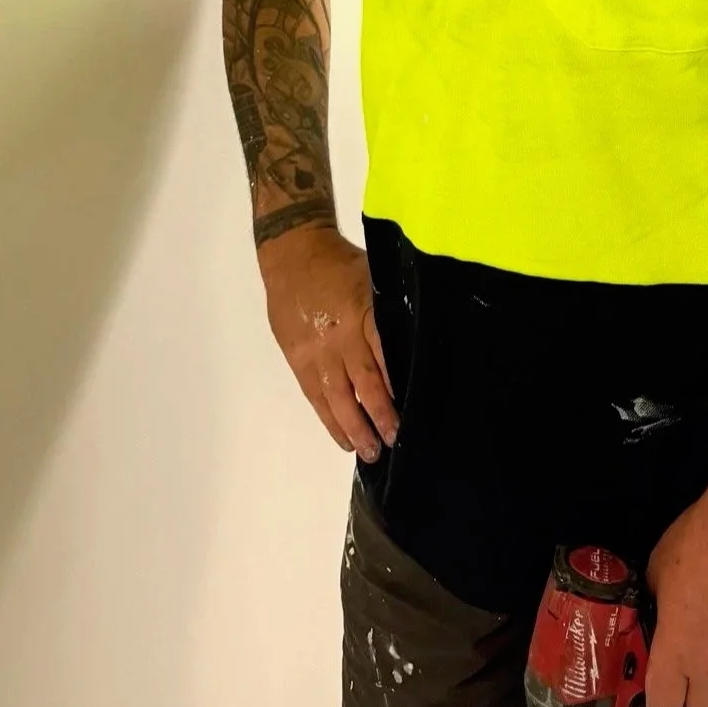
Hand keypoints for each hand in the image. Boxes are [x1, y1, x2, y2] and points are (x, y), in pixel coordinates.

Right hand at [258, 225, 397, 460]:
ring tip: (370, 452)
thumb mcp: (375, 277)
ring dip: (354, 427)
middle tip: (394, 441)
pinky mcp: (298, 359)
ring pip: (337, 397)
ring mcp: (316, 352)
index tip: (413, 409)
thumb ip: (389, 313)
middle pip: (362, 382)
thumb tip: (415, 346)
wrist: (292, 254)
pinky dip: (330, 419)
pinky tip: (344, 438)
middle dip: (379, 416)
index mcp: (363, 312)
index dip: (397, 385)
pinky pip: (315, 396)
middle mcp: (340, 337)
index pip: (384, 356)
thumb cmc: (341, 264)